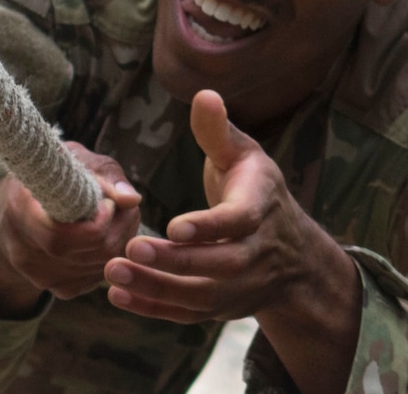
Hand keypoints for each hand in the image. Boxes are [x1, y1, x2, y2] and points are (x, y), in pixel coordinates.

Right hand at [0, 142, 140, 318]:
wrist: (15, 211)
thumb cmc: (50, 176)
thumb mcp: (72, 159)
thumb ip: (103, 175)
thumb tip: (132, 199)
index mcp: (20, 211)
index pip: (63, 235)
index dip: (98, 219)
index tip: (108, 201)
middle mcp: (25, 251)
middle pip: (92, 250)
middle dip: (119, 226)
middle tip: (122, 206)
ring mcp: (41, 276)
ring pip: (101, 264)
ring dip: (120, 238)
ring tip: (116, 216)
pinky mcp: (61, 288)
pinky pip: (100, 275)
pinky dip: (112, 255)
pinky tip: (106, 235)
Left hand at [103, 89, 313, 321]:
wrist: (294, 254)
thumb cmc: (258, 191)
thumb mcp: (246, 156)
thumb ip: (219, 131)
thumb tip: (204, 94)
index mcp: (261, 207)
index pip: (239, 221)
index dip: (209, 225)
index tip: (173, 225)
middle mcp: (256, 252)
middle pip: (219, 264)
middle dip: (175, 261)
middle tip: (130, 249)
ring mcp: (241, 285)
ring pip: (201, 294)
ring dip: (156, 287)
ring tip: (113, 272)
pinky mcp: (223, 306)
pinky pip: (189, 313)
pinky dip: (154, 308)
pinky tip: (118, 295)